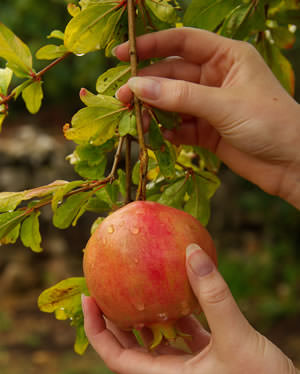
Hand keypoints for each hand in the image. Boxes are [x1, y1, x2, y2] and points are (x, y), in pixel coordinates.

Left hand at [82, 244, 299, 373]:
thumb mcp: (235, 335)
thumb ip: (213, 294)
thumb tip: (191, 253)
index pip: (116, 358)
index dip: (97, 330)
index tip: (89, 300)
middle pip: (130, 349)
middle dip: (113, 323)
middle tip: (104, 290)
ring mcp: (193, 367)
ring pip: (157, 341)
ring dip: (144, 318)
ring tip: (134, 289)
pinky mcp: (211, 357)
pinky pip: (184, 334)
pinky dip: (177, 315)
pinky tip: (178, 293)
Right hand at [114, 28, 299, 208]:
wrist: (292, 163)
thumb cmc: (269, 123)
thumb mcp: (224, 105)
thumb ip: (181, 97)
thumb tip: (137, 87)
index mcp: (226, 57)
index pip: (183, 43)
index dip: (152, 45)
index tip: (122, 54)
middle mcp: (216, 78)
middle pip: (172, 76)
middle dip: (147, 86)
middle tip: (122, 98)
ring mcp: (211, 106)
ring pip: (173, 103)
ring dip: (154, 111)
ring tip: (135, 120)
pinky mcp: (208, 132)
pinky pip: (180, 127)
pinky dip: (168, 132)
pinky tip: (159, 136)